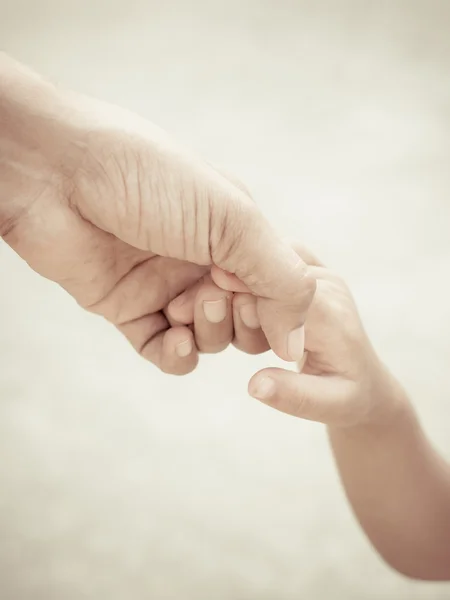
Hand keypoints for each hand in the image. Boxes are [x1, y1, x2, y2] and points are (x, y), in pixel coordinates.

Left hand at [0, 54, 314, 373]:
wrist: (55, 173)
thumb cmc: (149, 177)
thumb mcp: (233, 219)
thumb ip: (281, 280)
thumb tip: (299, 346)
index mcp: (235, 230)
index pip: (278, 286)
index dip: (276, 303)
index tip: (256, 295)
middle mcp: (203, 258)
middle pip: (248, 317)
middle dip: (245, 320)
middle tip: (221, 297)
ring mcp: (165, 284)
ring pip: (210, 337)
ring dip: (211, 332)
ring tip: (192, 307)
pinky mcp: (127, 307)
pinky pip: (165, 351)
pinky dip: (178, 356)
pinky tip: (178, 340)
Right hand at [239, 244, 394, 427]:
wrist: (366, 379)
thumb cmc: (347, 396)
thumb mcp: (328, 406)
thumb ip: (292, 396)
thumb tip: (255, 385)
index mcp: (331, 315)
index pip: (276, 291)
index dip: (238, 302)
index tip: (209, 325)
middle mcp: (326, 283)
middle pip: (264, 267)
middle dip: (234, 298)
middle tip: (235, 335)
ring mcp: (317, 271)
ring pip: (261, 255)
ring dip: (239, 285)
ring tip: (248, 326)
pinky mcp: (306, 268)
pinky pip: (266, 255)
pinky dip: (246, 277)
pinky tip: (243, 305)